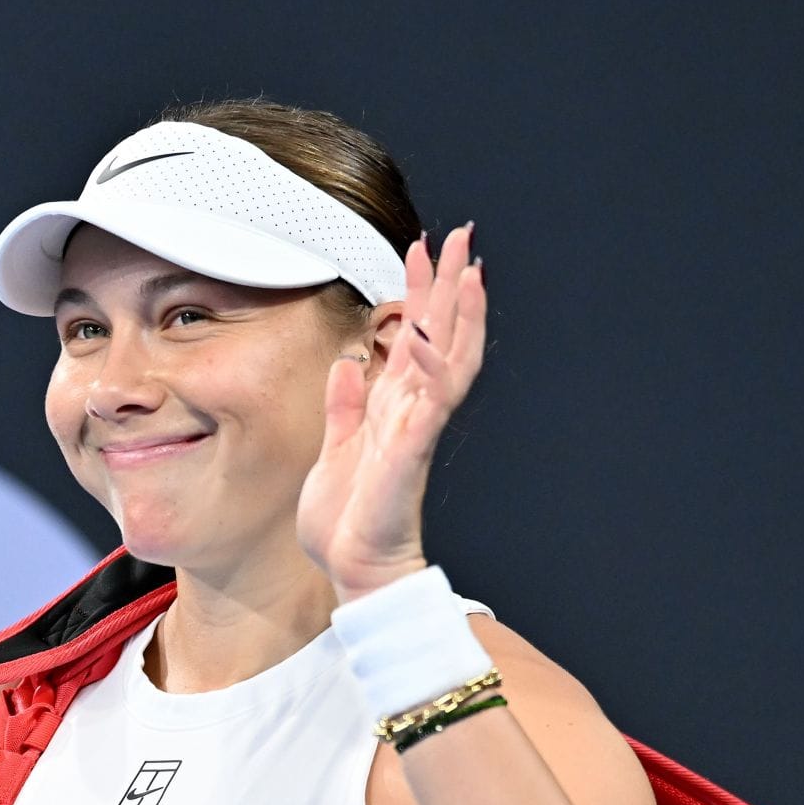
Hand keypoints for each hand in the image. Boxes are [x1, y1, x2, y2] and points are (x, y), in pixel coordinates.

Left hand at [296, 222, 485, 603]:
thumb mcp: (334, 449)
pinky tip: (423, 334)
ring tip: (468, 270)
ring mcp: (416, 430)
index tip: (421, 250)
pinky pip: (428, 403)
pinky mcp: (410, 452)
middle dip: (450, 285)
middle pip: (441, 336)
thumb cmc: (348, 521)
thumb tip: (348, 365)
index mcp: (392, 409)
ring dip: (460, 315)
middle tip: (460, 234)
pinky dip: (429, 367)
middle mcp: (411, 412)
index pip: (414, 338)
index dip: (418, 293)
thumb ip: (344, 407)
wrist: (354, 570)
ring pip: (450, 360)